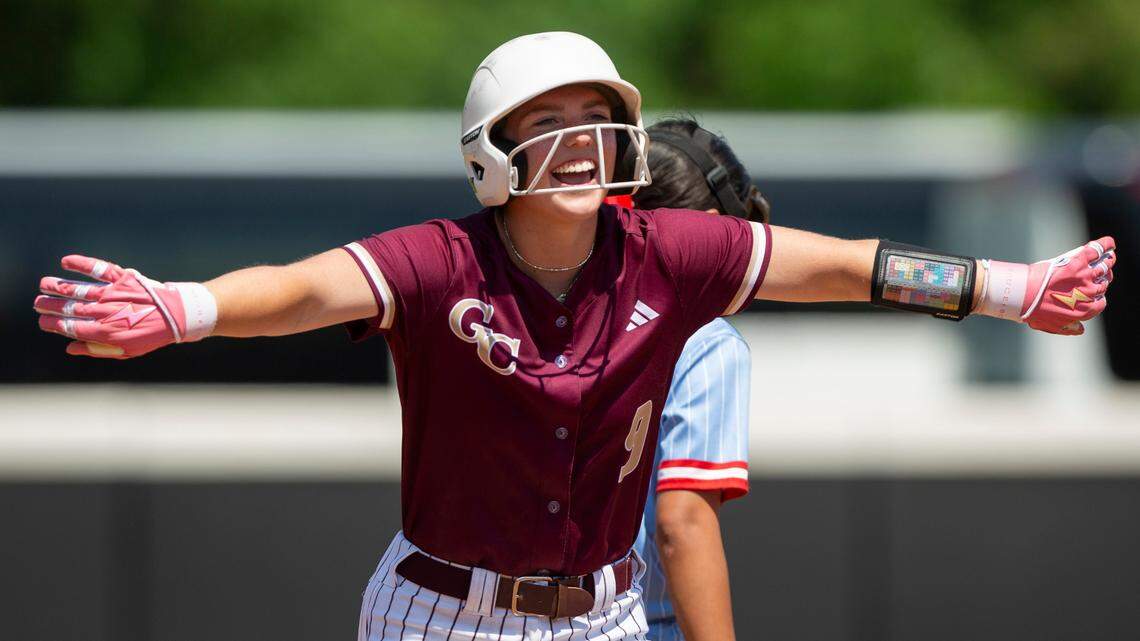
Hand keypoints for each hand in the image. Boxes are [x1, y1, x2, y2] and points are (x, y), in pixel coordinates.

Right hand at [35, 255, 216, 358]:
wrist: (179, 316)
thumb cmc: (151, 335)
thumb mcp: (127, 351)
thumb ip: (97, 350)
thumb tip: (69, 348)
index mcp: (106, 332)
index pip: (70, 328)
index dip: (53, 325)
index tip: (43, 322)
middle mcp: (106, 312)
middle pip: (70, 308)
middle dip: (49, 305)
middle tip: (37, 303)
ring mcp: (114, 293)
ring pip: (79, 289)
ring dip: (58, 286)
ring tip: (43, 284)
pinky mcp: (124, 278)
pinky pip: (98, 269)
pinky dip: (81, 264)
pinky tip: (65, 261)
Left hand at [977, 237, 1115, 334]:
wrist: (1021, 293)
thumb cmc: (1033, 310)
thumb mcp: (1051, 325)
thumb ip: (1068, 328)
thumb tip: (1080, 329)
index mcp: (1085, 310)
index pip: (1100, 302)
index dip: (1096, 297)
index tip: (1089, 293)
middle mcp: (1089, 294)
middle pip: (1103, 284)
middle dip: (1100, 279)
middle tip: (1093, 274)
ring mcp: (1085, 277)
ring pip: (1105, 267)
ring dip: (1106, 262)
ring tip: (1104, 259)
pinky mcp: (1077, 262)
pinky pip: (1097, 251)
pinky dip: (1104, 245)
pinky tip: (1107, 243)